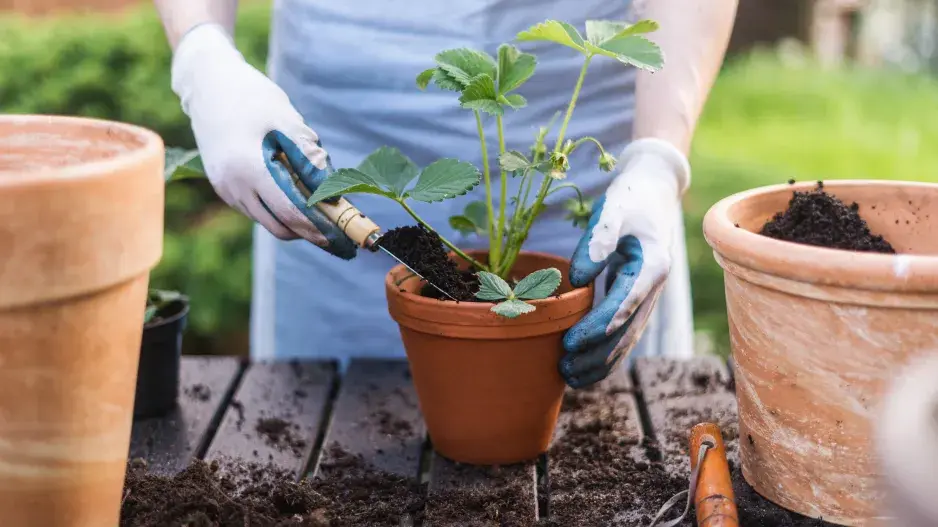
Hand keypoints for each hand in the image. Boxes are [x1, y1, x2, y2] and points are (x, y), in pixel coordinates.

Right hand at [171, 23, 356, 258]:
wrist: (208, 85)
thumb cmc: (252, 97)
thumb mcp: (286, 120)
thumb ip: (309, 158)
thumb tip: (333, 193)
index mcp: (248, 168)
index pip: (290, 211)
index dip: (319, 226)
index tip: (342, 234)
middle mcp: (233, 186)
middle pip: (279, 226)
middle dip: (310, 231)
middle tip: (338, 231)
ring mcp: (226, 190)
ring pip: (268, 221)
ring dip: (295, 221)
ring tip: (322, 212)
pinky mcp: (224, 188)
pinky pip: (257, 210)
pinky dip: (279, 210)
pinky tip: (298, 197)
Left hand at [559, 138, 690, 387]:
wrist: (654, 192)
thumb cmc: (630, 198)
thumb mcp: (613, 209)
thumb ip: (597, 239)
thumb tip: (578, 276)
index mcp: (652, 265)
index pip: (623, 305)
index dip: (596, 327)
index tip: (569, 342)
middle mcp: (654, 287)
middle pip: (626, 330)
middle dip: (595, 353)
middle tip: (563, 368)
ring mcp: (649, 297)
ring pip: (627, 339)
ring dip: (601, 361)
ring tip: (570, 377)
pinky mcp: (638, 300)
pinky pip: (624, 333)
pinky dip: (607, 354)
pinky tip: (586, 370)